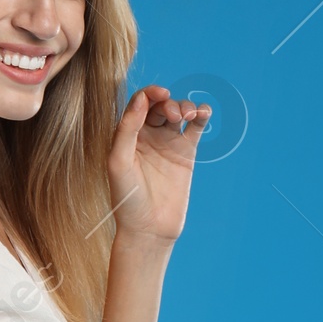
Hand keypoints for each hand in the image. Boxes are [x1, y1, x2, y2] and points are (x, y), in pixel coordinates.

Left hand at [107, 82, 210, 245]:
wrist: (149, 228)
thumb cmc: (127, 199)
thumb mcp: (119, 162)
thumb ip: (127, 129)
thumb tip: (142, 98)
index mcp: (128, 135)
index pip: (139, 103)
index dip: (150, 93)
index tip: (161, 95)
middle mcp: (147, 136)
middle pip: (160, 105)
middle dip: (169, 103)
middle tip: (174, 116)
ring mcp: (167, 143)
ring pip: (179, 112)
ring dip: (185, 106)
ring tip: (188, 116)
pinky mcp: (185, 153)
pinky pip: (195, 127)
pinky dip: (201, 115)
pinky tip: (203, 113)